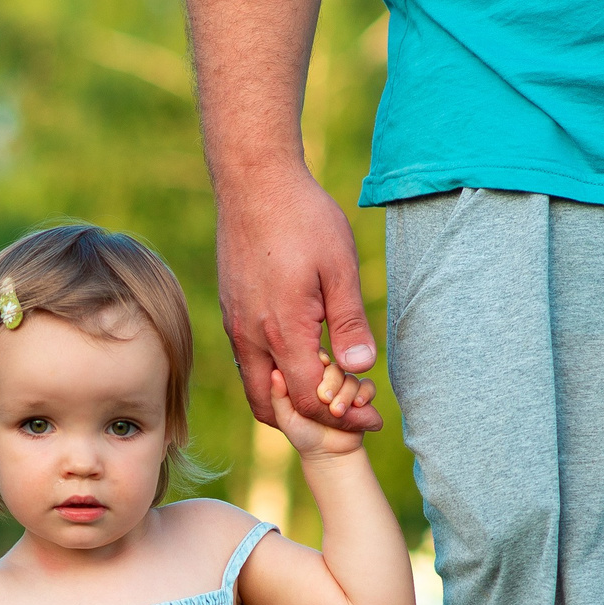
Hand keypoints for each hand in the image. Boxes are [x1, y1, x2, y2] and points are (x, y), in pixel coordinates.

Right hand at [214, 163, 382, 435]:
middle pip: (274, 409)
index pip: (309, 403)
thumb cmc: (303, 218)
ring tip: (329, 388)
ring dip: (290, 399)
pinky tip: (304, 357)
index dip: (342, 420)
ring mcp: (236, 326)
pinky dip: (275, 375)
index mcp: (282, 331)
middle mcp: (251, 337)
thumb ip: (349, 323)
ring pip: (257, 387)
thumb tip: (361, 369)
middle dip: (311, 422)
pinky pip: (249, 362)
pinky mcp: (232, 312)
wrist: (254, 182)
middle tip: (347, 414)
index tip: (371, 418)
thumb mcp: (340, 268)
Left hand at [269, 352, 374, 455]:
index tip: (315, 372)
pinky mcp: (362, 397)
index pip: (315, 358)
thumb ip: (279, 396)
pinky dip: (364, 393)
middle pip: (335, 367)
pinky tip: (357, 404)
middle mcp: (330, 379)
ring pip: (351, 378)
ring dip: (346, 394)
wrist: (327, 453)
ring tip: (337, 412)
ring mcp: (346, 387)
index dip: (317, 362)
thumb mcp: (286, 417)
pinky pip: (368, 386)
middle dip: (332, 382)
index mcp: (311, 377)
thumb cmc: (303, 433)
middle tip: (325, 399)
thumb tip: (275, 372)